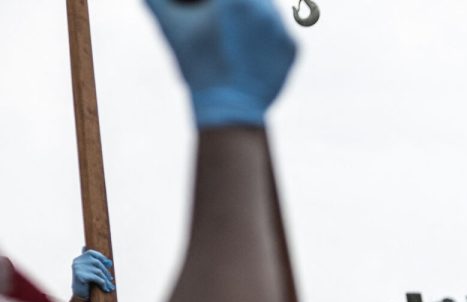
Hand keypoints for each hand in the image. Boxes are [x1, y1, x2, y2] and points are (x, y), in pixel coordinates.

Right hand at [70, 249, 112, 299]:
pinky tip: (105, 289)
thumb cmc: (87, 284)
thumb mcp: (91, 273)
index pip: (91, 253)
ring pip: (98, 271)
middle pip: (97, 263)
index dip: (101, 257)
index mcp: (78, 259)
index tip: (108, 264)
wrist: (79, 296)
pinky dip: (103, 284)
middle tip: (111, 279)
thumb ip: (96, 266)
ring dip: (106, 280)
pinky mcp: (80, 276)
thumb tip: (109, 262)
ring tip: (110, 286)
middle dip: (106, 272)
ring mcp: (77, 268)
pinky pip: (97, 278)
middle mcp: (77, 262)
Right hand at [145, 0, 296, 128]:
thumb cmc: (197, 65)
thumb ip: (156, 2)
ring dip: (251, 14)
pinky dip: (265, 35)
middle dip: (234, 7)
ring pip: (267, 10)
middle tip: (219, 20)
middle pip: (250, 0)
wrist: (229, 109)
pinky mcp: (293, 49)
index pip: (230, 0)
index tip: (209, 11)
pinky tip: (248, 48)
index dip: (219, 6)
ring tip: (233, 34)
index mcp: (238, 1)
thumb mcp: (171, 27)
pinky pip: (279, 32)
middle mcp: (267, 10)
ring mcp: (283, 30)